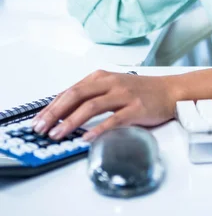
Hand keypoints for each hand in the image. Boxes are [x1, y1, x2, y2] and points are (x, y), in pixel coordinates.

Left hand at [31, 70, 177, 141]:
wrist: (170, 91)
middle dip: (55, 112)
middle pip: (77, 95)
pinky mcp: (136, 108)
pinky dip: (98, 129)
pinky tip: (86, 138)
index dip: (51, 106)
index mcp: (102, 77)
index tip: (37, 121)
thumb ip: (92, 95)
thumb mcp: (113, 87)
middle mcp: (111, 83)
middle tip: (41, 128)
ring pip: (92, 106)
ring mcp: (124, 95)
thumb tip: (64, 113)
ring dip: (72, 121)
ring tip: (58, 134)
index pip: (70, 90)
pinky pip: (114, 119)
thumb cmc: (141, 91)